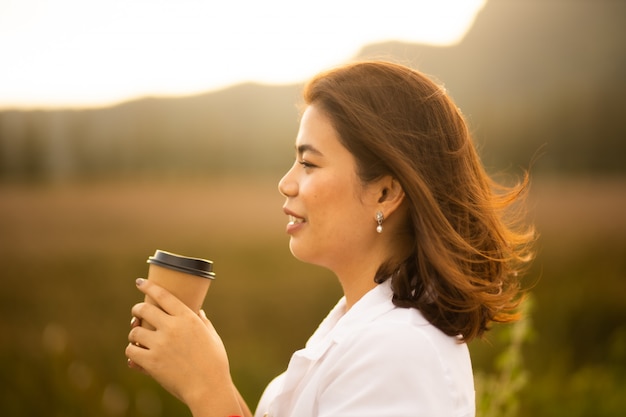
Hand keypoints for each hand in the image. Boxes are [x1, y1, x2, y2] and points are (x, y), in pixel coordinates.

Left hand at [126, 278, 240, 414]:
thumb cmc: (214, 362)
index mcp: (187, 318)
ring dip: (134, 333)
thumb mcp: (212, 337)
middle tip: (137, 312)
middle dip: (137, 309)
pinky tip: (136, 354)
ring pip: (135, 331)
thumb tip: (198, 311)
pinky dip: (132, 352)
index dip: (148, 286)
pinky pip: (131, 351)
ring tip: (138, 338)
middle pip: (144, 309)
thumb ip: (203, 322)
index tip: (139, 282)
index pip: (163, 295)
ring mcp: (160, 344)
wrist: (209, 387)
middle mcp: (172, 327)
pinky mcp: (151, 362)